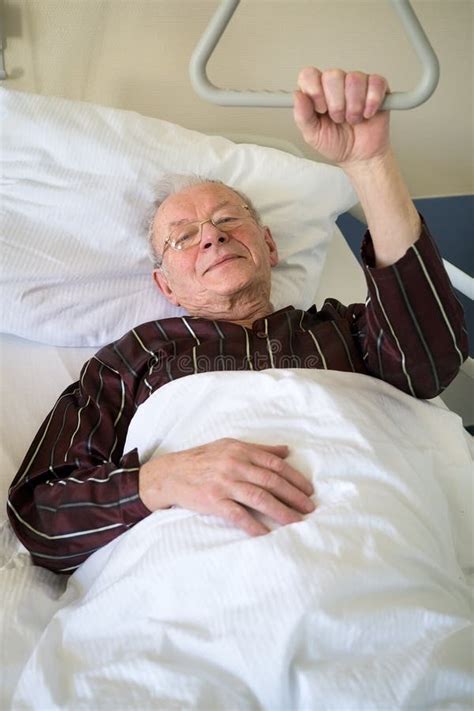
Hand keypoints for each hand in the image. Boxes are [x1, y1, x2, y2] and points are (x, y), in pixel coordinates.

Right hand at [139, 437, 314, 535]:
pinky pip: (237, 515)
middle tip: (309, 509)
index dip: (295, 478)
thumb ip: (259, 450)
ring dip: (281, 511)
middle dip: (294, 496)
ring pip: (259, 498)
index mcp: (241, 451)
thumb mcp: (230, 446)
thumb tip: (286, 451)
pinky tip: (266, 533)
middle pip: (271, 481)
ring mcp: (224, 484)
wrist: (171, 474)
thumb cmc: (203, 459)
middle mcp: (235, 465)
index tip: (309, 491)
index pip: (275, 465)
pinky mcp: (213, 501)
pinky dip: (253, 525)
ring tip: (296, 522)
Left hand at [293, 67, 390, 165]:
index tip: (320, 109)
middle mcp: (336, 85)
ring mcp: (357, 84)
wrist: (360, 156)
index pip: (310, 75)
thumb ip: (302, 116)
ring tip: (353, 120)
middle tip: (339, 119)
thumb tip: (297, 96)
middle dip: (336, 104)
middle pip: (333, 75)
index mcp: (317, 93)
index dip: (315, 91)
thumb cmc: (337, 144)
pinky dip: (371, 102)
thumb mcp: (313, 135)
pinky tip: (367, 114)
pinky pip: (376, 83)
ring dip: (354, 106)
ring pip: (354, 79)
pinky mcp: (377, 88)